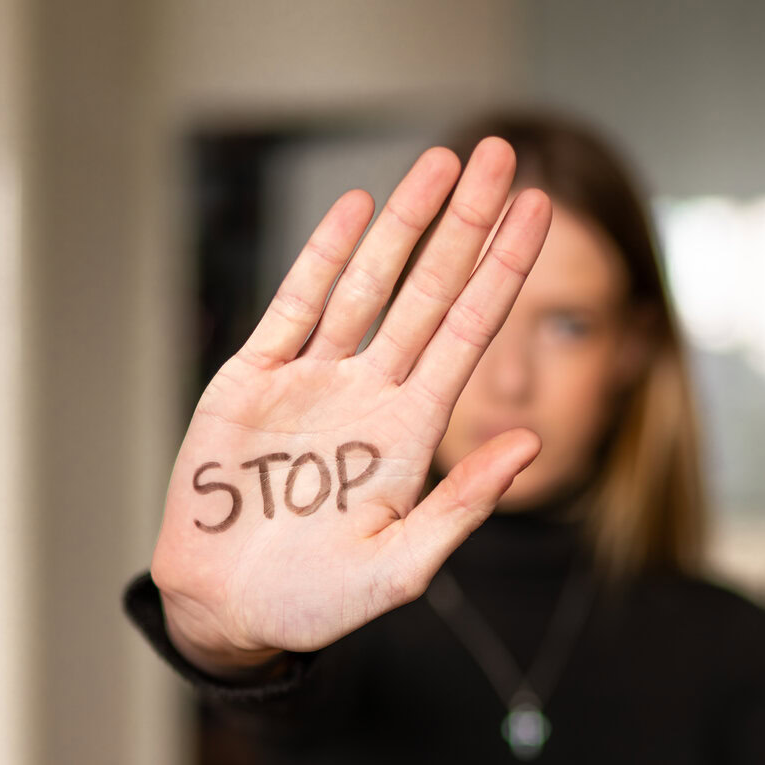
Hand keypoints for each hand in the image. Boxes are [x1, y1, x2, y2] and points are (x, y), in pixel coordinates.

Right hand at [149, 138, 551, 673]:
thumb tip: (531, 442)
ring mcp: (313, 381)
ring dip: (404, 222)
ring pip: (368, 283)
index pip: (469, 332)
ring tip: (443, 161)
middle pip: (429, 290)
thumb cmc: (315, 601)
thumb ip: (463, 504)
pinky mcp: (254, 381)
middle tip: (501, 152)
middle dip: (466, 223)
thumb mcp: (401, 565)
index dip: (503, 270)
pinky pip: (295, 306)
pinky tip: (356, 208)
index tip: (538, 211)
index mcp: (411, 433)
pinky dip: (324, 257)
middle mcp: (370, 393)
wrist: (227, 612)